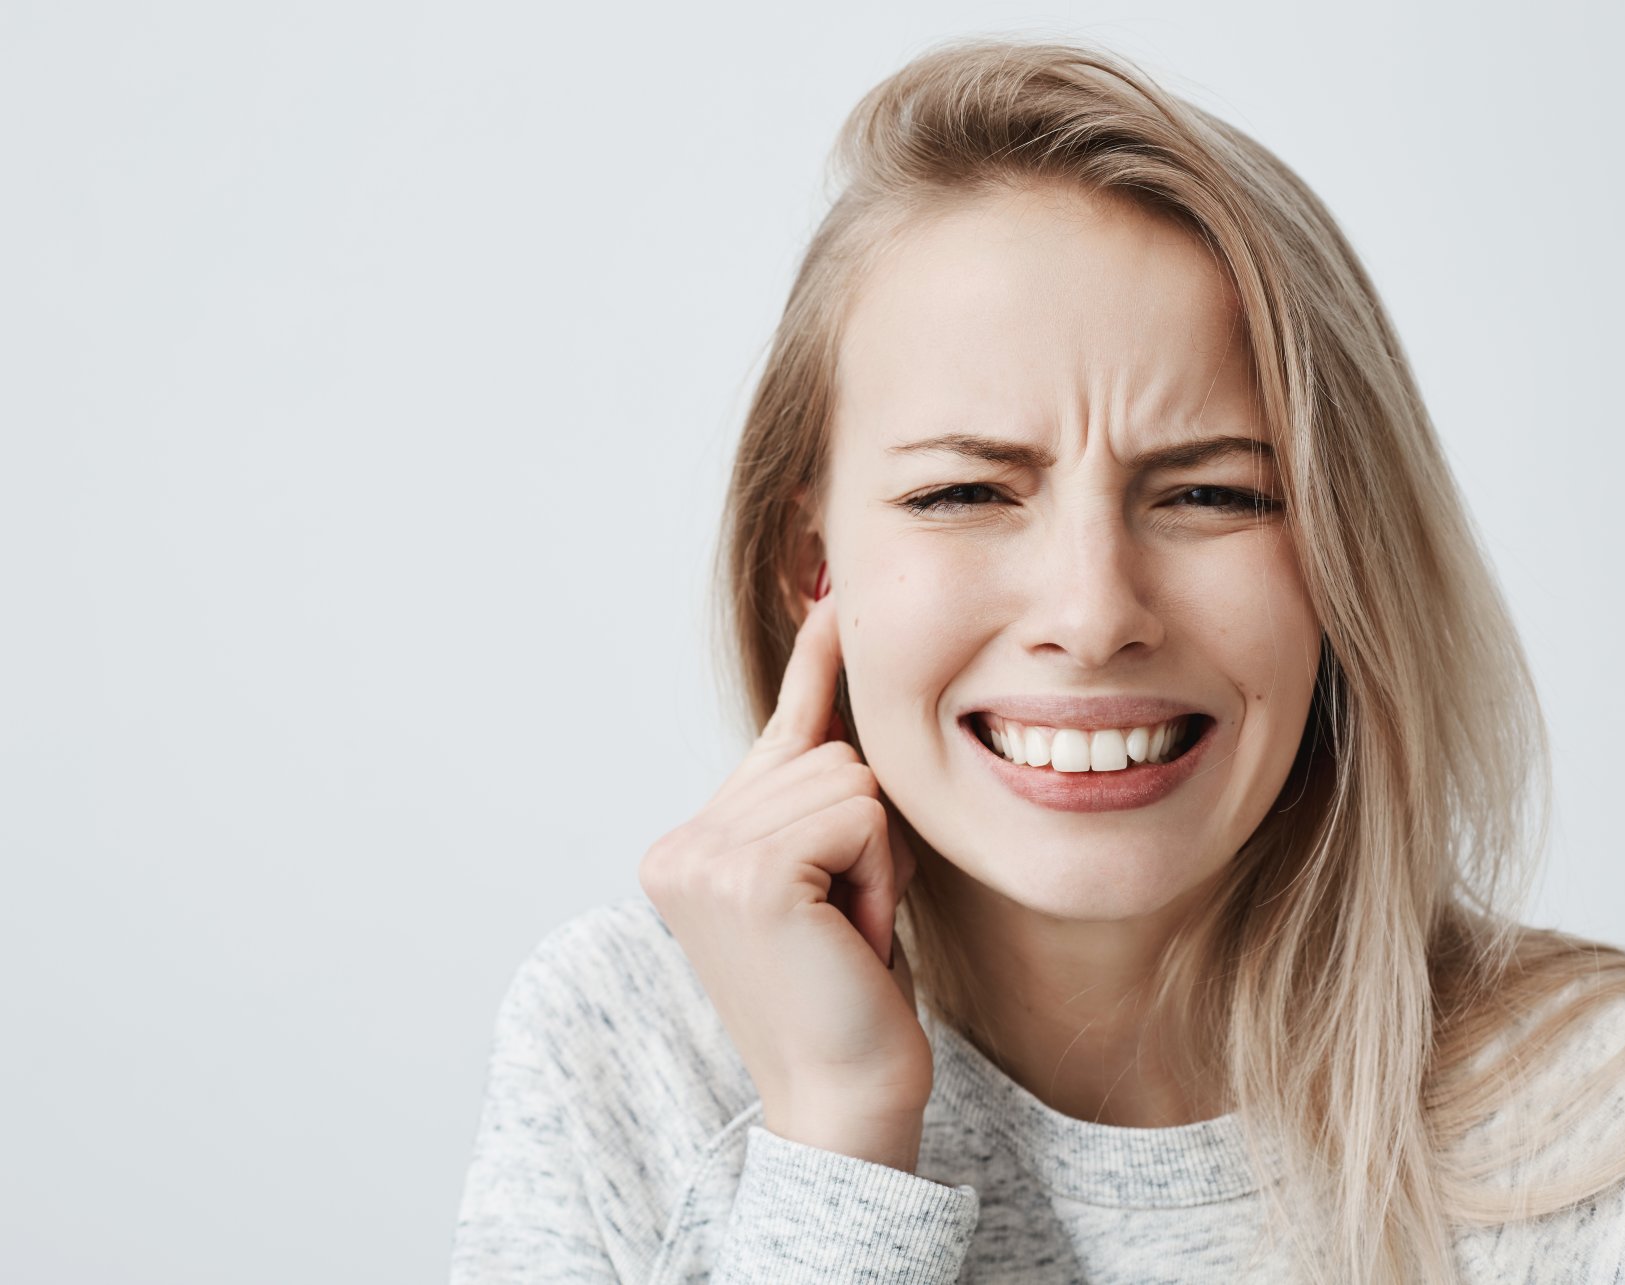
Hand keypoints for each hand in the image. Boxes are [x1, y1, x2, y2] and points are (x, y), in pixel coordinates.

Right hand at [638, 589, 928, 1168]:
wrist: (847, 1098)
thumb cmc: (850, 989)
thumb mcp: (829, 867)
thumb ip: (815, 779)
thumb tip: (834, 653)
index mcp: (686, 842)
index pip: (779, 734)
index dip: (816, 671)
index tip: (830, 592)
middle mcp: (679, 843)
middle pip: (828, 754)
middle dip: (866, 836)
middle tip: (845, 923)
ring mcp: (703, 857)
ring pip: (849, 779)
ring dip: (876, 860)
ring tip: (846, 933)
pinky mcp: (748, 875)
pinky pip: (860, 814)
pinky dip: (879, 874)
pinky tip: (850, 935)